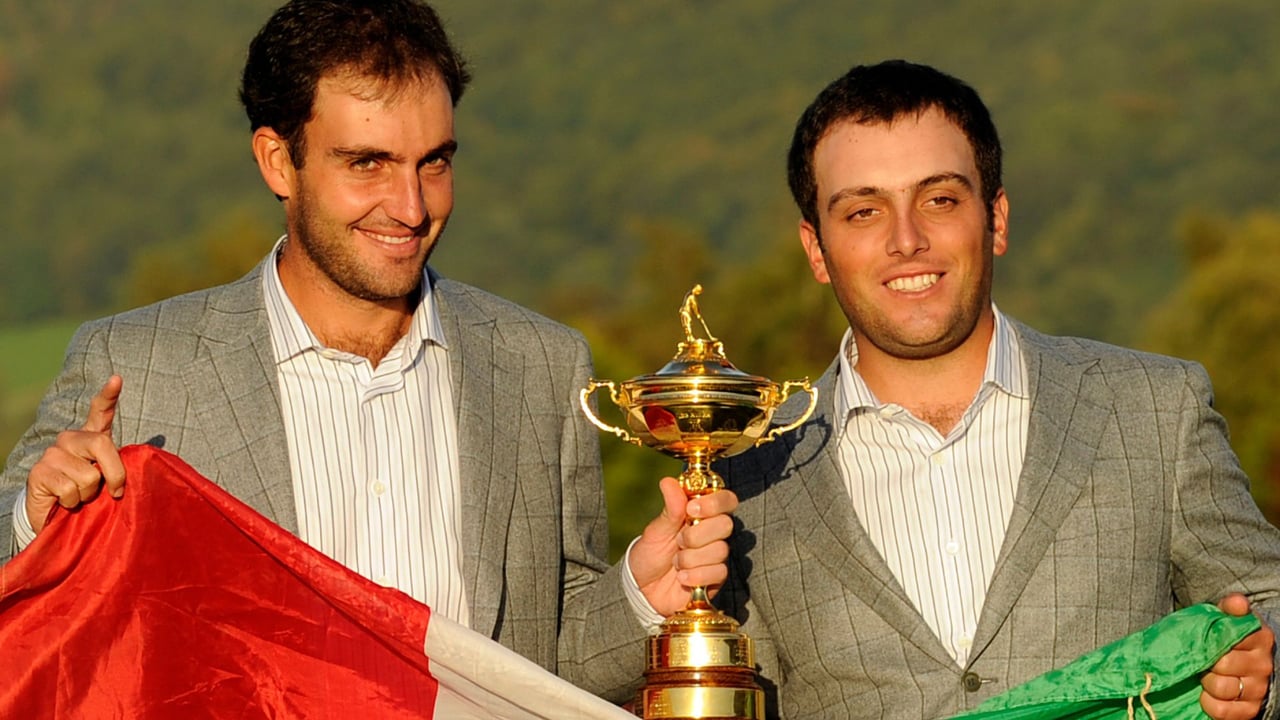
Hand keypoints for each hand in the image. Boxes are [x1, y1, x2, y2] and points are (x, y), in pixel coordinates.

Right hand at [25, 375, 125, 532]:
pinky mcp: (39, 471)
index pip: (100, 412)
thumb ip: (121, 467)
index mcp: (91, 438)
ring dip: (89, 494)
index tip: (117, 379)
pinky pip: (70, 489)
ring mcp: (53, 453)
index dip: (108, 395)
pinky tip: (64, 501)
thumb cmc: (90, 497)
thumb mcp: (110, 480)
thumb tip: (146, 456)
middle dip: (115, 473)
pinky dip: (73, 502)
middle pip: (101, 444)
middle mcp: (70, 440)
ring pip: (88, 475)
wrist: (57, 518)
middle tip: (115, 492)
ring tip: (79, 496)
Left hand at [627, 477, 738, 616]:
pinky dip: (696, 575)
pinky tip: (682, 578)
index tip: (691, 510)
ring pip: (720, 550)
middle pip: (725, 525)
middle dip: (697, 535)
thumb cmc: (650, 554)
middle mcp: (712, 533)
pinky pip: (718, 572)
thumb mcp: (656, 530)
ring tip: (676, 563)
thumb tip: (668, 481)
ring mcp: (715, 555)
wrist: (643, 588)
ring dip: (691, 558)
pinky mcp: (716, 577)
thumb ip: (669, 508)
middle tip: (679, 541)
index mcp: (701, 515)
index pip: (726, 500)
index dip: (714, 503)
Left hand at [1201, 593, 1274, 719]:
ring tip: (1204, 676)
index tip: (1204, 639)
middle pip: (1223, 664)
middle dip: (1205, 662)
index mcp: (1260, 638)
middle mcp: (1263, 665)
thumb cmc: (1229, 638)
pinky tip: (1206, 695)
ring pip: (1222, 688)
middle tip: (1201, 660)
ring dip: (1206, 683)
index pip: (1230, 637)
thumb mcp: (1229, 617)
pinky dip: (1210, 704)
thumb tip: (1237, 602)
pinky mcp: (1250, 709)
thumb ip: (1230, 607)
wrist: (1242, 662)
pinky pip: (1224, 711)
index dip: (1211, 639)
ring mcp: (1258, 688)